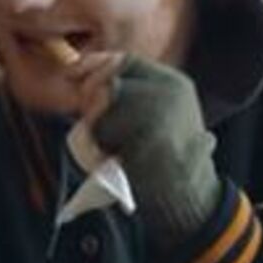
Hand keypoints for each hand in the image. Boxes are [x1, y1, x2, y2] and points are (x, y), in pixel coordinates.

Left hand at [66, 53, 221, 250]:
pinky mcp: (147, 136)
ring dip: (97, 127)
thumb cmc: (169, 166)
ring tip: (110, 148)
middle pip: (110, 81)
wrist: (191, 201)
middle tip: (91, 122)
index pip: (126, 61)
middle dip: (91, 100)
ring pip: (104, 105)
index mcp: (175, 85)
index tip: (71, 74)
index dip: (94, 65)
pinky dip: (100, 148)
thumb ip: (134, 98)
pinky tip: (114, 160)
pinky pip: (103, 132)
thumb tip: (84, 78)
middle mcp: (171, 92)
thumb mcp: (161, 120)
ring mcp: (161, 113)